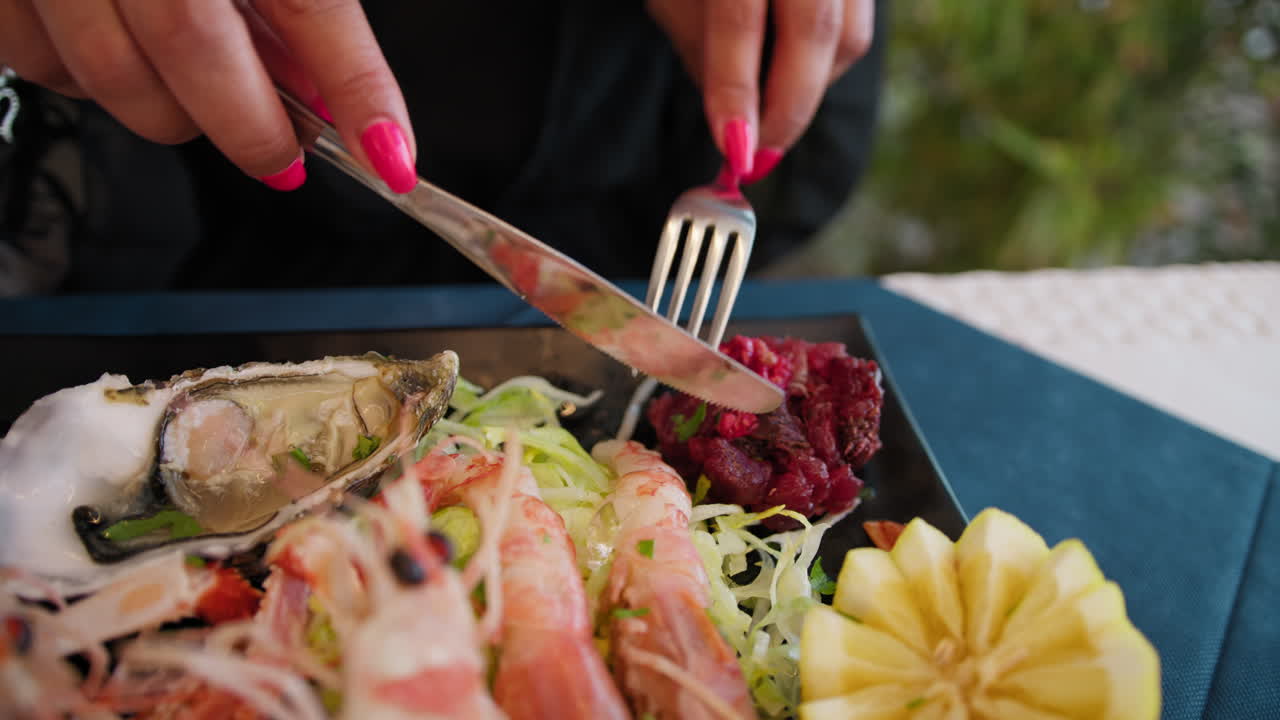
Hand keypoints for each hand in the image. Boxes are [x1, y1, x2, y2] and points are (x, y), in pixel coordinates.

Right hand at [0, 0, 415, 192]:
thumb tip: (329, 94)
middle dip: (253, 127)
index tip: (391, 158)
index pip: (308, 2)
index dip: (356, 88)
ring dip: (174, 113)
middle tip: (285, 151)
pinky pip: (44, 65)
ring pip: (112, 77)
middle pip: (194, 48)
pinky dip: (93, 84)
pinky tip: (122, 50)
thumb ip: (298, 6)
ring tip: (203, 93)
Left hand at [647, 0, 873, 182]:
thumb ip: (702, 48)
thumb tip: (736, 124)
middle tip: (758, 156)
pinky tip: (789, 74)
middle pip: (817, 32)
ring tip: (767, 112)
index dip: (735, 90)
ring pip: (849, 38)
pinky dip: (823, 64)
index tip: (733, 151)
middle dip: (788, 109)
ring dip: (808, 90)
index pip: (740, 19)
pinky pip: (857, 27)